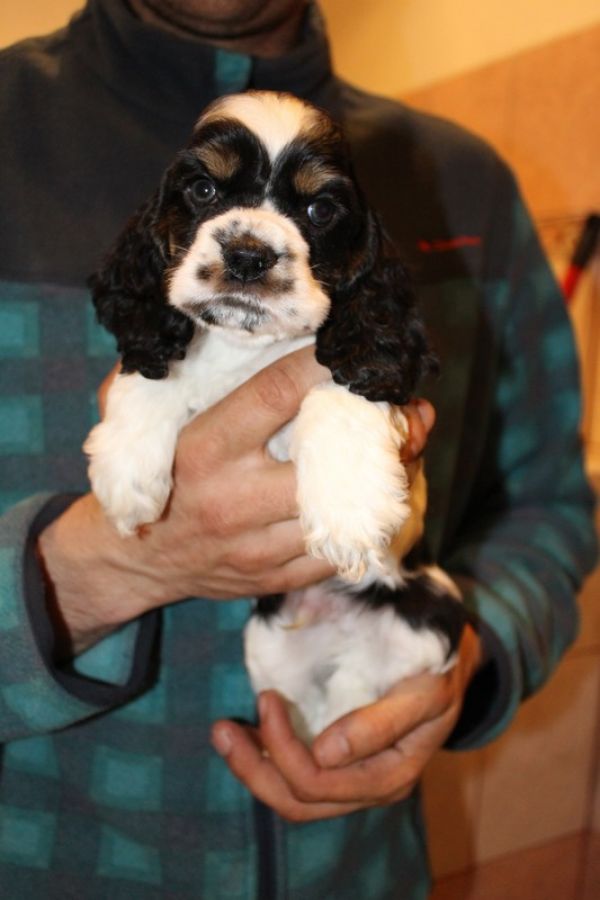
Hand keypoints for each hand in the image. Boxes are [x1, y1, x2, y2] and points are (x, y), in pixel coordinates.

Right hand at [38, 346, 433, 655]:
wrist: (140, 559)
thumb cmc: (167, 476)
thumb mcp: (173, 425)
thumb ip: (215, 389)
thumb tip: (284, 347)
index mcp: (204, 449)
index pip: (274, 396)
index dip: (323, 366)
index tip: (355, 349)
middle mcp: (231, 500)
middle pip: (328, 465)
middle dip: (382, 436)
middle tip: (413, 413)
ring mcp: (254, 547)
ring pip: (343, 514)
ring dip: (387, 482)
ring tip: (410, 453)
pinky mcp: (271, 579)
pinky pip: (339, 552)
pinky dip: (369, 524)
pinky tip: (385, 499)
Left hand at [211, 623, 480, 820]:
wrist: (452, 665)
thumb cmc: (438, 673)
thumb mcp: (423, 692)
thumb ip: (381, 724)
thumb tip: (327, 753)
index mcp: (390, 774)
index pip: (322, 783)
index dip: (285, 750)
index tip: (268, 698)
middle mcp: (369, 786)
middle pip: (300, 799)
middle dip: (255, 767)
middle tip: (223, 725)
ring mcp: (353, 779)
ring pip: (292, 797)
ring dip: (251, 769)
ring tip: (222, 733)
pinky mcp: (340, 764)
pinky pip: (295, 779)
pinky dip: (263, 761)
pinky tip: (244, 735)